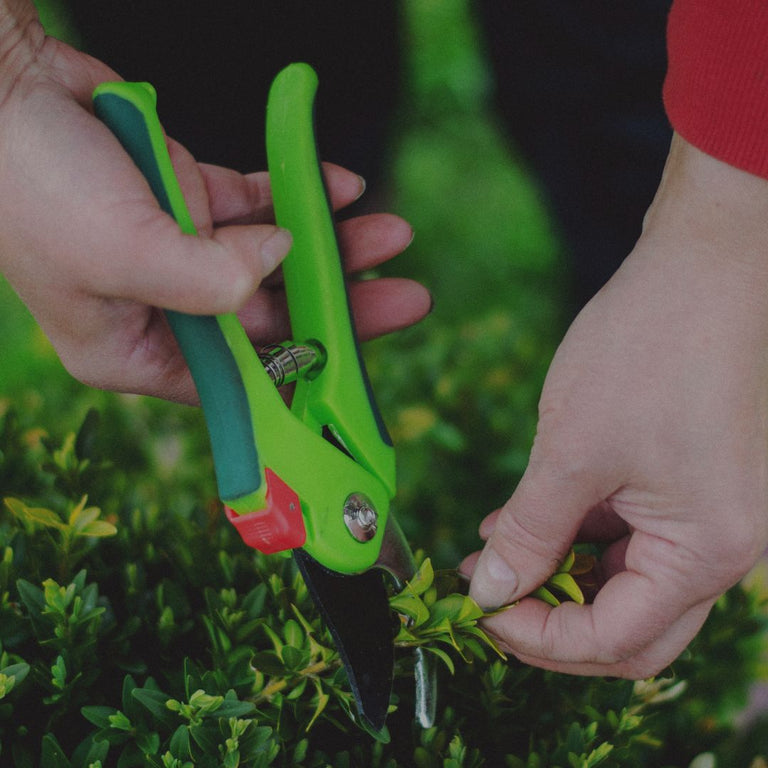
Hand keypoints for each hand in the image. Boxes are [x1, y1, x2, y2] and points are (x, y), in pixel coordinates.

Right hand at [0, 5, 430, 401]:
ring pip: (274, 258)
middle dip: (338, 305)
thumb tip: (279, 262)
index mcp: (137, 351)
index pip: (236, 381)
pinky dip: (298, 193)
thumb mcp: (119, 253)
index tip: (360, 373)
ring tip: (391, 233)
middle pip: (270, 319)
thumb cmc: (29, 185)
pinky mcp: (190, 199)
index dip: (301, 379)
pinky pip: (259, 203)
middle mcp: (165, 309)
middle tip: (405, 297)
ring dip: (332, 245)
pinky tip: (342, 187)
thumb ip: (208, 281)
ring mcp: (181, 250)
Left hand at [461, 134, 767, 677]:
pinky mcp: (689, 480)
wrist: (709, 262)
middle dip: (554, 622)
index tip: (480, 614)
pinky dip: (576, 534)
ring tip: (490, 553)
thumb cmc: (649, 349)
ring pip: (625, 579)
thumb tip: (493, 592)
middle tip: (490, 600)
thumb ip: (531, 532)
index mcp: (705, 553)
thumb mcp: (572, 451)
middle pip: (629, 625)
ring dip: (558, 575)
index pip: (617, 641)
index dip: (540, 639)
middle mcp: (719, 545)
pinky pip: (629, 532)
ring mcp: (707, 512)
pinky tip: (522, 516)